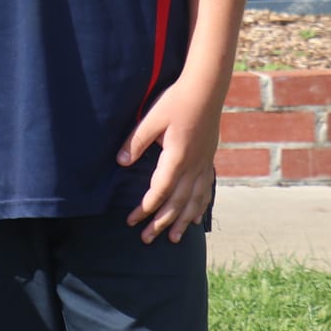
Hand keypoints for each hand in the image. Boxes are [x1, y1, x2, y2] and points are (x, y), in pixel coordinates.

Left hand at [120, 78, 220, 243]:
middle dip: (160, 222)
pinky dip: (200, 207)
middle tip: (146, 239)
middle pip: (176, 202)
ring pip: (194, 201)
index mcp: (177, 158)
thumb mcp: (150, 119)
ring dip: (182, 221)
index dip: (145, 208)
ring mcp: (204, 165)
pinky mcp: (209, 160)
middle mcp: (193, 166)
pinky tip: (195, 218)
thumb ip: (135, 142)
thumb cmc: (175, 103)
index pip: (159, 191)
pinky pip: (206, 190)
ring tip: (173, 238)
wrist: (206, 91)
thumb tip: (121, 163)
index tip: (132, 220)